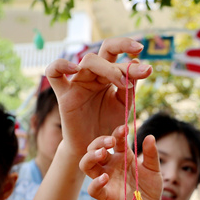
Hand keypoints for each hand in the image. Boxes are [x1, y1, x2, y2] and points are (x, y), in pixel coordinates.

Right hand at [45, 37, 151, 158]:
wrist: (96, 150)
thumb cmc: (108, 126)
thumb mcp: (124, 106)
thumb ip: (129, 86)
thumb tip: (136, 63)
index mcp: (107, 75)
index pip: (116, 55)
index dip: (128, 50)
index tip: (145, 59)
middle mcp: (92, 75)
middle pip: (103, 51)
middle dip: (123, 53)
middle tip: (141, 71)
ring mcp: (77, 83)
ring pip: (88, 61)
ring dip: (108, 69)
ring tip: (122, 83)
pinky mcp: (64, 96)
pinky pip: (53, 73)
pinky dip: (60, 66)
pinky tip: (74, 68)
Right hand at [80, 124, 162, 199]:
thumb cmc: (151, 186)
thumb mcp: (154, 168)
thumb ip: (151, 154)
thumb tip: (150, 137)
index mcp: (121, 155)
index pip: (114, 140)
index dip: (117, 133)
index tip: (125, 128)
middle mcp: (110, 165)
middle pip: (94, 149)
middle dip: (99, 142)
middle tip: (110, 142)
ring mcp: (106, 179)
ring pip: (86, 166)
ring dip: (90, 157)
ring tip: (102, 153)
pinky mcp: (105, 195)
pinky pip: (93, 189)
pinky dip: (95, 183)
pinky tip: (105, 177)